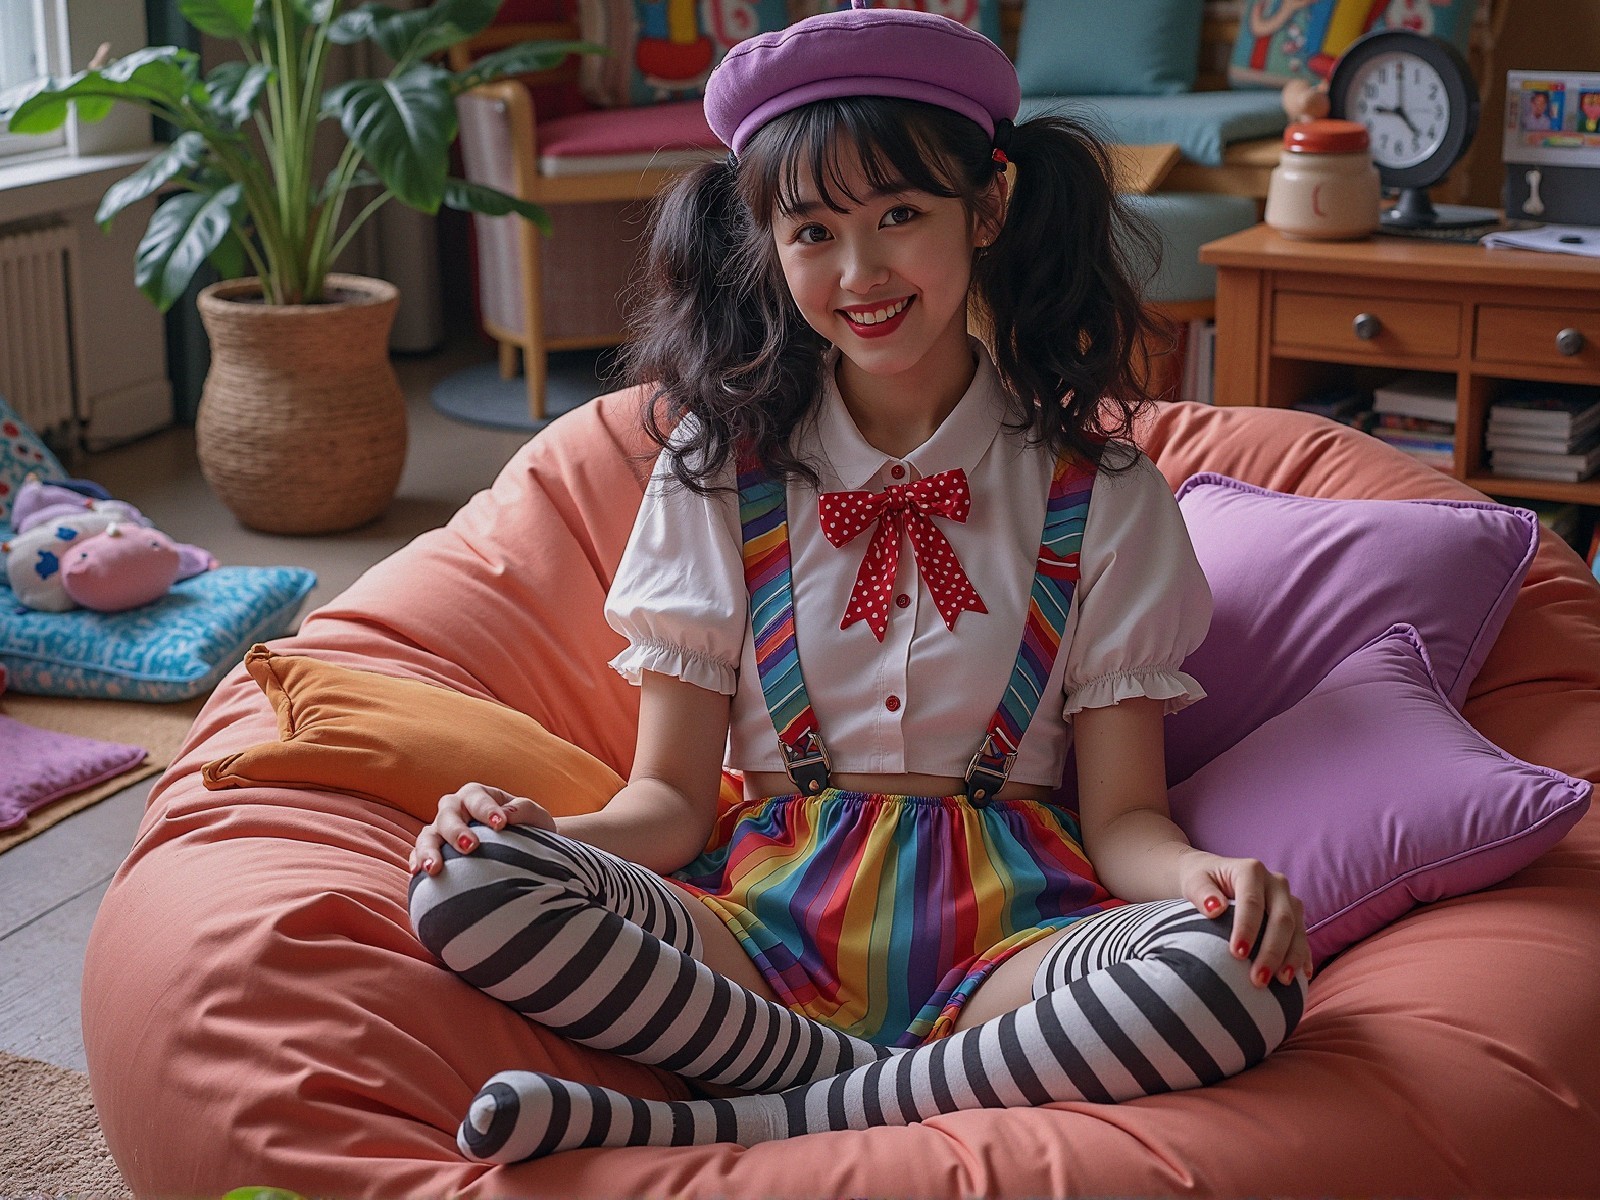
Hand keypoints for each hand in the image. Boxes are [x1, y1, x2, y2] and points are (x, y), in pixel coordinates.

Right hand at [410, 782, 556, 875]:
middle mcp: (455, 809)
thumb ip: (523, 809)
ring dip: (429, 850)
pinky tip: (418, 875)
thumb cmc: (528, 827)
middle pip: (448, 813)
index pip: (477, 797)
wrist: (524, 849)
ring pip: (428, 835)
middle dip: (457, 830)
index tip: (500, 824)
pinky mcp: (435, 852)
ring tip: (435, 869)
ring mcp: (441, 831)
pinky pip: (419, 855)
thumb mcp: (534, 815)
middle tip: (471, 847)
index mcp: (477, 795)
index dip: (486, 809)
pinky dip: (417, 862)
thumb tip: (506, 813)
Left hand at [1176, 849, 1311, 987]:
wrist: (1213, 877)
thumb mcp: (1194, 882)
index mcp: (1251, 871)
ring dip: (1291, 958)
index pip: (1252, 902)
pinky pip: (1303, 937)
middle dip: (1272, 950)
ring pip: (1297, 929)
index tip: (1238, 954)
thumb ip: (1201, 892)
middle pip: (1281, 918)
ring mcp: (1288, 899)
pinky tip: (1302, 977)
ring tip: (1282, 982)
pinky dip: (1302, 957)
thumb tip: (1215, 908)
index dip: (1247, 929)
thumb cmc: (1201, 881)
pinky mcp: (1295, 915)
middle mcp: (1275, 883)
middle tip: (1259, 979)